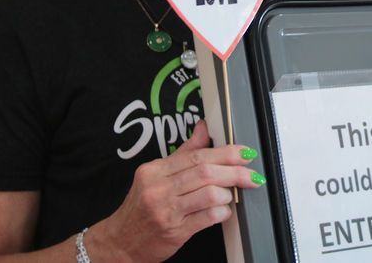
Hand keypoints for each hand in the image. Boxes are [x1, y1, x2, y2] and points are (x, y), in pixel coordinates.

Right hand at [88, 120, 263, 261]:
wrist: (120, 243)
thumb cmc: (141, 208)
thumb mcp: (156, 176)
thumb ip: (184, 152)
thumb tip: (204, 127)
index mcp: (154, 171)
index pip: (197, 155)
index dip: (226, 153)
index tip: (245, 153)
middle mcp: (158, 189)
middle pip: (205, 172)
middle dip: (235, 172)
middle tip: (252, 174)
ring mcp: (166, 211)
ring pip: (209, 194)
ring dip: (228, 193)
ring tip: (231, 194)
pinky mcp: (175, 232)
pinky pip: (208, 217)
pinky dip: (222, 212)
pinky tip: (223, 211)